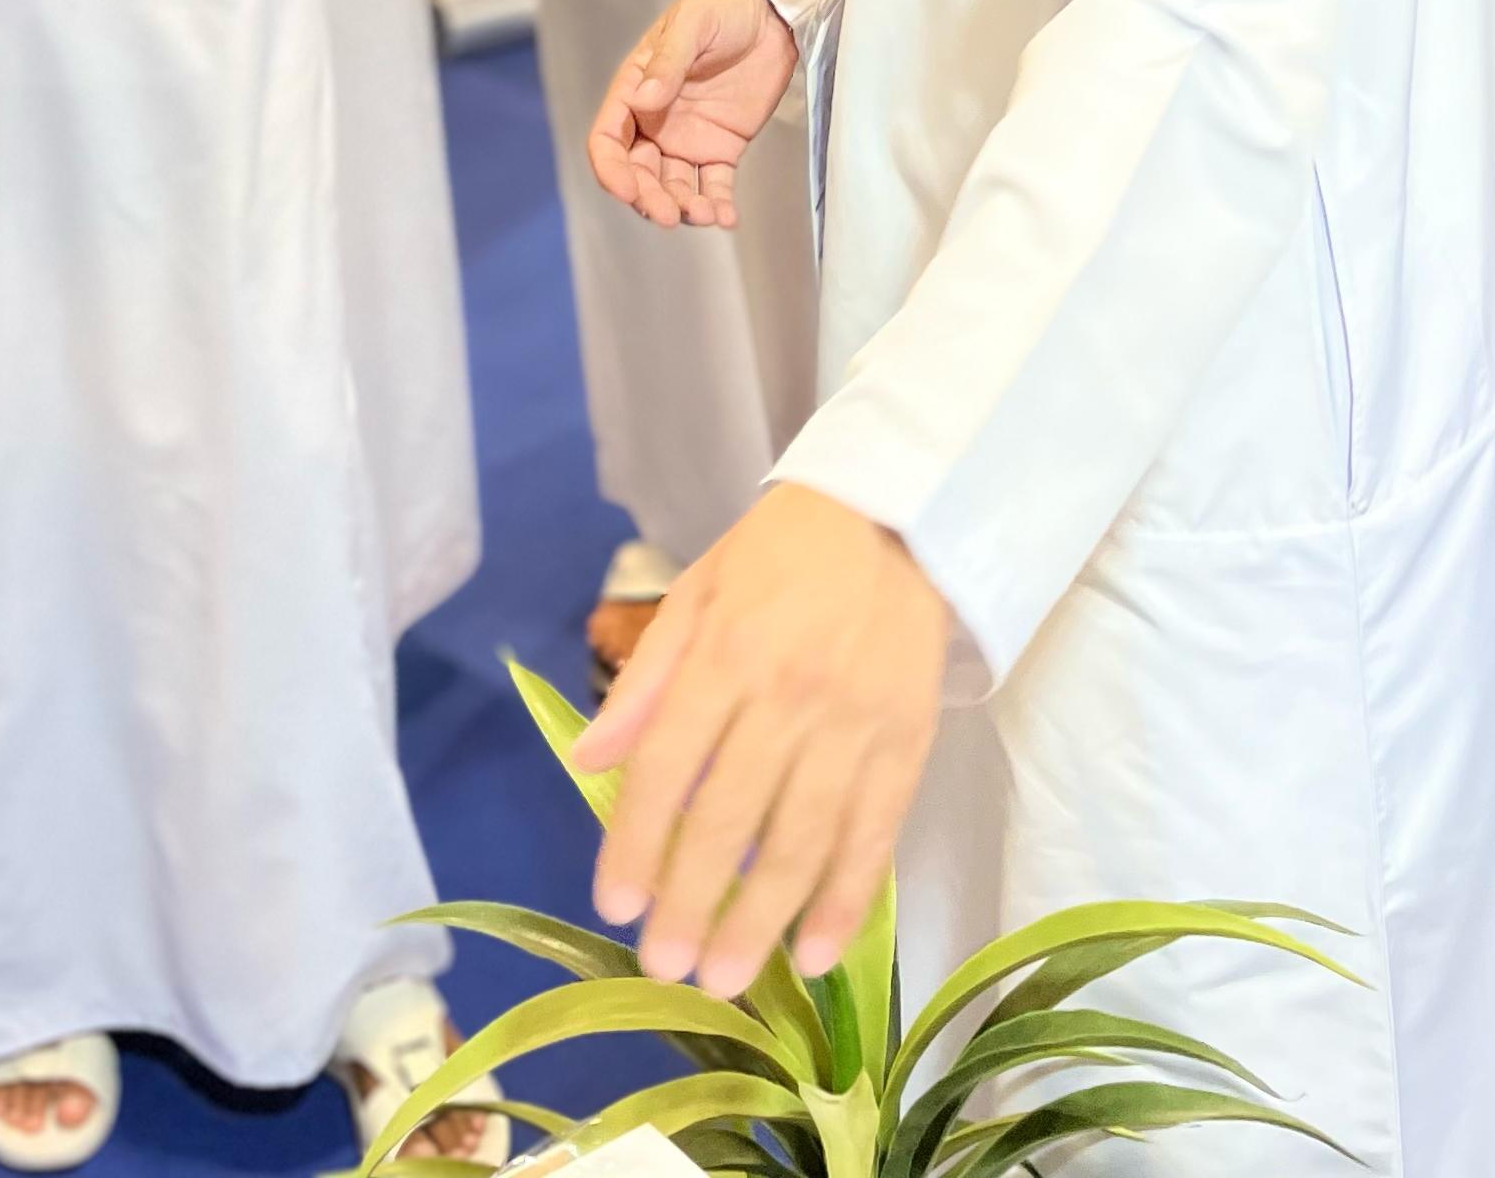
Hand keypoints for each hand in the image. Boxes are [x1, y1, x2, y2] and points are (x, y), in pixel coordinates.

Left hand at [576, 485, 949, 995]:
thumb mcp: (697, 591)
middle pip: (730, 817)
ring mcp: (854, 724)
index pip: (668, 765)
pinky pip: (874, 838)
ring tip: (723, 979)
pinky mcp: (907, 744)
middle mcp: (788, 694)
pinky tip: (814, 955)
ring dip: (759, 921)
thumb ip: (646, 682)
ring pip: (801, 841)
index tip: (615, 906)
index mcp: (726, 652)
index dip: (636, 840)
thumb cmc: (780, 554)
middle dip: (691, 902)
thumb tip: (586, 762)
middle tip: (665, 967)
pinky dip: (845, 902)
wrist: (894, 515)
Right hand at [588, 0, 795, 230]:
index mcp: (635, 90)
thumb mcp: (692, 25)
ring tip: (706, 214)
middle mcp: (655, 122)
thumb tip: (641, 101)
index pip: (608, 140)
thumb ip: (668, 63)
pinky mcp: (722, 147)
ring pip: (674, 186)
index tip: (627, 190)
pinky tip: (726, 218)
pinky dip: (717, 205)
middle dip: (648, 198)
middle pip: (639, 173)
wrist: (773, 11)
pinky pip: (714, 184)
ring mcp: (688, 137)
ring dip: (683, 207)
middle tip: (670, 215)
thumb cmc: (722, 7)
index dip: (611, 170)